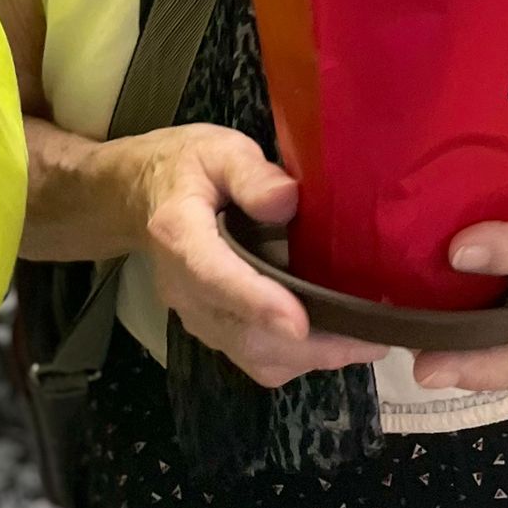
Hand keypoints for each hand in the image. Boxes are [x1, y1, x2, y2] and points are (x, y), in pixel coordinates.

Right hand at [117, 124, 386, 389]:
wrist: (137, 197)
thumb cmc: (183, 166)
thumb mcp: (216, 149)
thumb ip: (250, 172)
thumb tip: (288, 200)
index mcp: (180, 235)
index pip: (215, 276)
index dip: (256, 301)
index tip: (298, 321)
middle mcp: (184, 288)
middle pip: (242, 332)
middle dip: (308, 343)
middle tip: (369, 337)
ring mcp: (196, 316)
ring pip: (252, 355)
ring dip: (309, 357)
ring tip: (363, 340)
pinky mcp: (212, 330)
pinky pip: (254, 358)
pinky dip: (296, 358)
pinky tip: (334, 338)